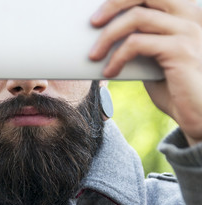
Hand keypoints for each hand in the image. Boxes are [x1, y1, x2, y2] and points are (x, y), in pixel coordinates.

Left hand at [89, 0, 201, 145]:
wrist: (199, 114)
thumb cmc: (175, 86)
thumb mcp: (154, 57)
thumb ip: (140, 39)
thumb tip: (105, 32)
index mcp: (184, 13)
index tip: (100, 9)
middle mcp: (190, 15)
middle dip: (113, 4)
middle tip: (93, 22)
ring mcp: (188, 31)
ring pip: (136, 17)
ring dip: (107, 37)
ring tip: (94, 55)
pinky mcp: (181, 50)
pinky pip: (137, 43)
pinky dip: (117, 57)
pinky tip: (109, 71)